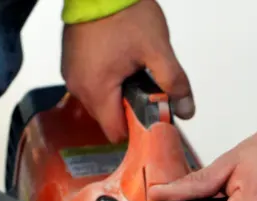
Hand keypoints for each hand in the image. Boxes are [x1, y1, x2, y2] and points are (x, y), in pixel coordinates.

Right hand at [61, 0, 193, 142]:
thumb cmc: (123, 12)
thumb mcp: (157, 49)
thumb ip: (174, 83)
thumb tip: (186, 110)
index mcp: (97, 90)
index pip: (116, 133)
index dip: (136, 129)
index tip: (151, 115)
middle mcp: (79, 87)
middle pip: (108, 118)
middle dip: (128, 108)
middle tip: (145, 85)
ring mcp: (72, 74)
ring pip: (99, 101)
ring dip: (117, 94)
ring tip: (131, 69)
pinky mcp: (70, 62)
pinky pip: (90, 83)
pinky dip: (105, 80)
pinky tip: (117, 61)